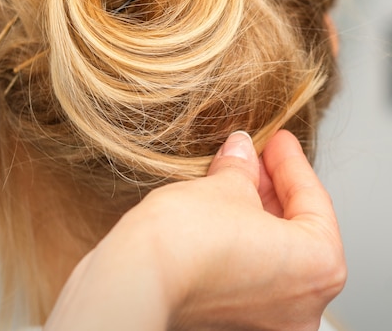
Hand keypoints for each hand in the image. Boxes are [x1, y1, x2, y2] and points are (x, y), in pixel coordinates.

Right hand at [44, 131, 345, 330]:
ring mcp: (265, 321)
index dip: (292, 163)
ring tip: (235, 174)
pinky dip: (242, 239)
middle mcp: (300, 307)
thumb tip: (243, 152)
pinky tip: (222, 207)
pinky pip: (250, 273)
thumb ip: (244, 168)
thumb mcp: (225, 186)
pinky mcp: (231, 323)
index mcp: (317, 268)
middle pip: (296, 231)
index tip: (278, 139)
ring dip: (256, 210)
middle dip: (273, 186)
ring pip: (272, 253)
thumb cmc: (186, 240)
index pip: (314, 202)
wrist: (134, 279)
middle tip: (256, 154)